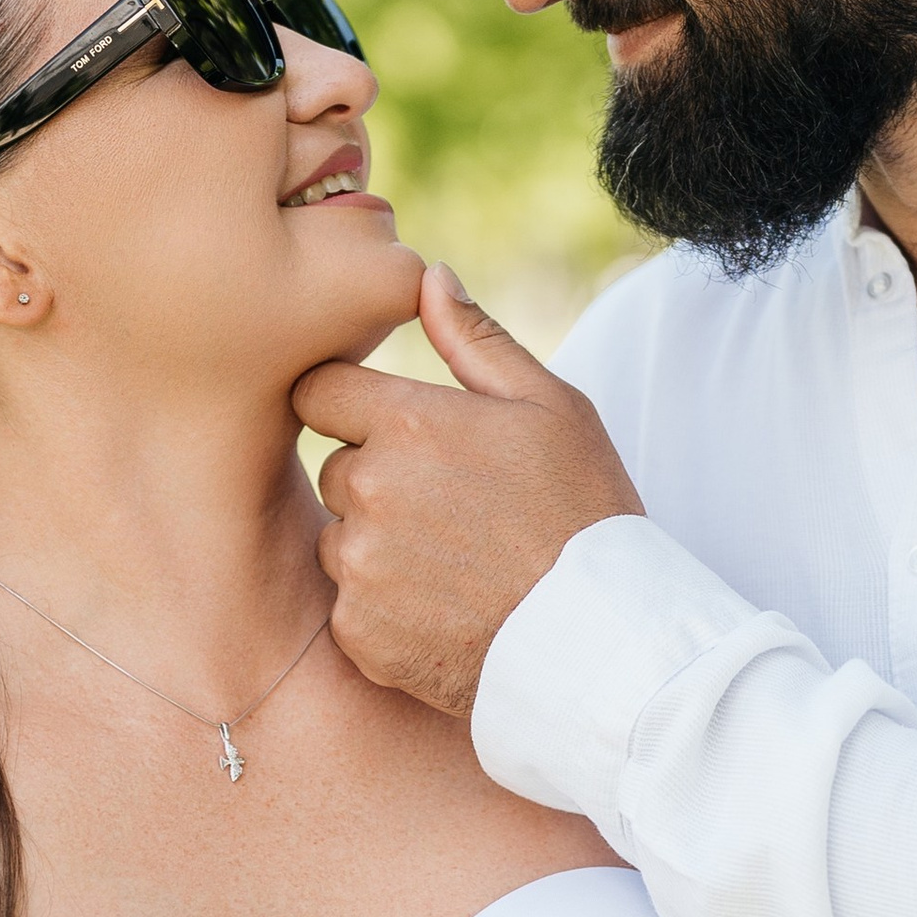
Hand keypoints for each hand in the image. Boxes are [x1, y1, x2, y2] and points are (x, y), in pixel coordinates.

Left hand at [295, 265, 640, 716]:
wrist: (599, 639)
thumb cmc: (584, 513)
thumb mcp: (553, 408)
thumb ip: (476, 340)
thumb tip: (427, 276)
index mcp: (408, 423)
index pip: (318, 390)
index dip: (350, 403)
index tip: (390, 427)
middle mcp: (370, 491)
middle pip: (335, 468)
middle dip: (377, 478)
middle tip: (453, 507)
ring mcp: (360, 567)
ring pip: (340, 538)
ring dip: (378, 544)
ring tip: (455, 562)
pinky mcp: (360, 632)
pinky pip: (351, 604)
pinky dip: (387, 607)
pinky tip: (447, 607)